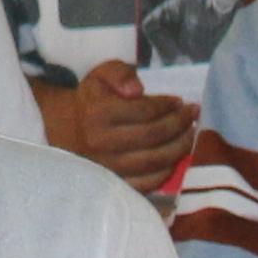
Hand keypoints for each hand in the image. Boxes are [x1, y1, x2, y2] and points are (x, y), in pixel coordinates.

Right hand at [65, 59, 200, 197]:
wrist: (65, 130)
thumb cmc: (91, 101)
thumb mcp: (100, 76)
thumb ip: (119, 73)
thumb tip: (138, 90)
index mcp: (98, 114)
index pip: (144, 111)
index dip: (167, 106)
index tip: (180, 101)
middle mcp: (102, 143)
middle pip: (153, 136)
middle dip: (179, 124)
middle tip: (192, 115)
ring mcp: (108, 168)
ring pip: (155, 161)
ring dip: (180, 147)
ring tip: (191, 133)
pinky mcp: (114, 184)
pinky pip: (149, 183)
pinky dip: (168, 170)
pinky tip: (176, 156)